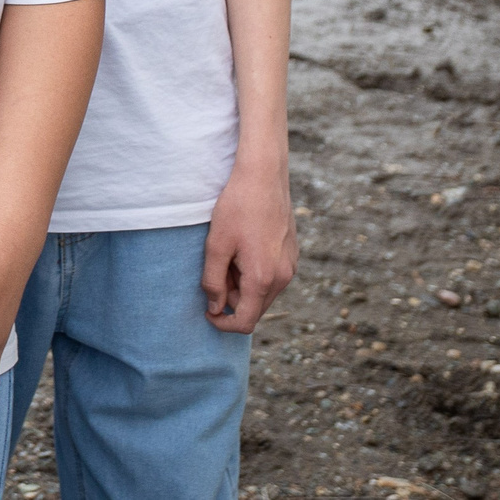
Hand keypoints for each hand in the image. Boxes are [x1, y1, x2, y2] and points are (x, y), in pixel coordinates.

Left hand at [202, 155, 297, 331]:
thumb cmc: (237, 208)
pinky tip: (243, 245)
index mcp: (263, 279)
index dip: (223, 323)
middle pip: (254, 307)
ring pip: (262, 291)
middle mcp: (283, 278)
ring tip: (229, 252)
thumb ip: (213, 281)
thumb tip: (215, 308)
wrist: (264, 176)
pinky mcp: (292, 255)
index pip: (245, 321)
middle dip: (231, 297)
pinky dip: (254, 271)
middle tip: (216, 266)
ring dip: (242, 283)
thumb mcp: (216, 245)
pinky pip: (271, 276)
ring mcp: (290, 266)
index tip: (207, 311)